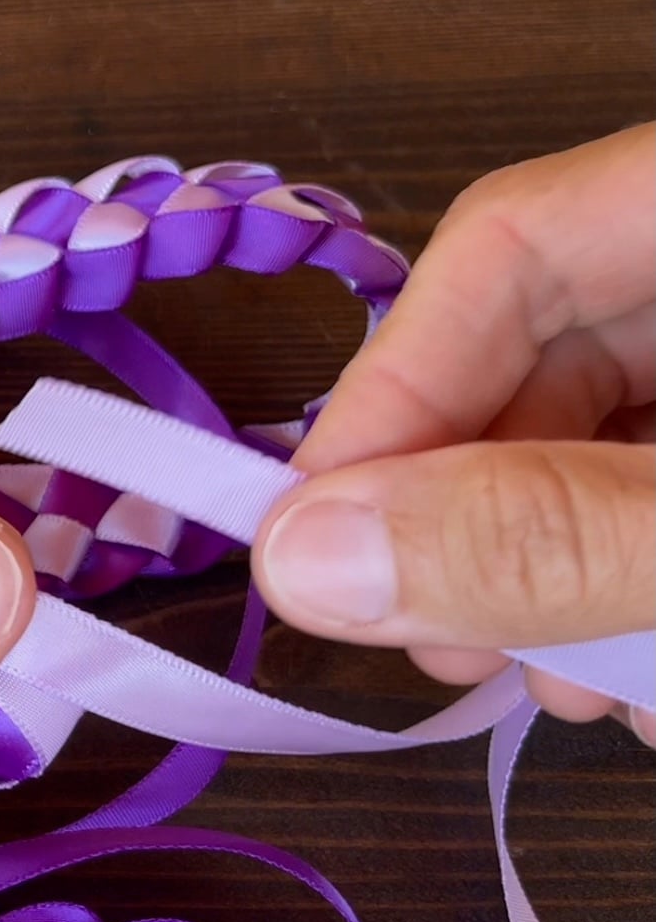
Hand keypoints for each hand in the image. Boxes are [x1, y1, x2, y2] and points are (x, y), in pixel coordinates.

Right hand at [253, 123, 654, 740]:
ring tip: (559, 678)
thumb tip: (301, 559)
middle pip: (543, 347)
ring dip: (545, 562)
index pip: (509, 242)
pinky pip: (654, 480)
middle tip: (436, 638)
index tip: (318, 537)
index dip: (393, 387)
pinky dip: (623, 570)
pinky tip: (626, 659)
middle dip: (472, 508)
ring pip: (600, 430)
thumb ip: (543, 535)